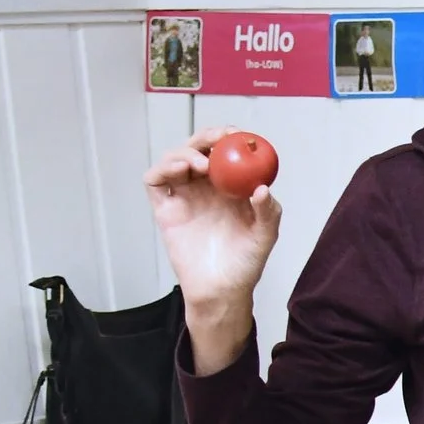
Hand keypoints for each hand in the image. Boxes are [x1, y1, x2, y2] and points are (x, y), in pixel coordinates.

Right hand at [145, 127, 278, 372]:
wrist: (221, 290)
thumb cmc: (245, 264)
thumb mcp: (265, 236)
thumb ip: (268, 212)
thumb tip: (263, 188)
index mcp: (230, 187)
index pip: (226, 153)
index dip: (229, 139)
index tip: (239, 134)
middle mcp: (205, 187)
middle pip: (198, 149)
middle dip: (206, 137)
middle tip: (219, 138)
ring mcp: (183, 196)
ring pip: (174, 159)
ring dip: (185, 152)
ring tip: (203, 163)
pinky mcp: (165, 208)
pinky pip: (155, 180)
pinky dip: (163, 168)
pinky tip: (181, 170)